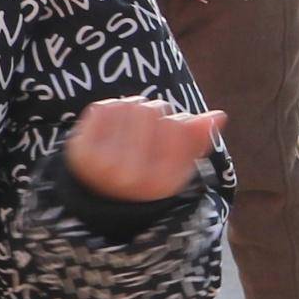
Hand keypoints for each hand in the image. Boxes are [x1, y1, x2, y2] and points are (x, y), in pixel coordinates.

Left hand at [64, 99, 223, 203]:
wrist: (102, 194)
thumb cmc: (147, 172)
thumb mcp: (178, 165)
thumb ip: (197, 141)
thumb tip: (218, 115)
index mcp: (163, 183)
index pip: (176, 127)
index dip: (175, 121)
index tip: (169, 128)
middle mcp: (133, 177)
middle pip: (150, 111)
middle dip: (153, 111)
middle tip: (148, 125)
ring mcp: (103, 163)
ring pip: (128, 105)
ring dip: (133, 107)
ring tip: (132, 124)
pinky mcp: (80, 151)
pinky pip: (104, 107)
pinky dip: (112, 109)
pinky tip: (113, 124)